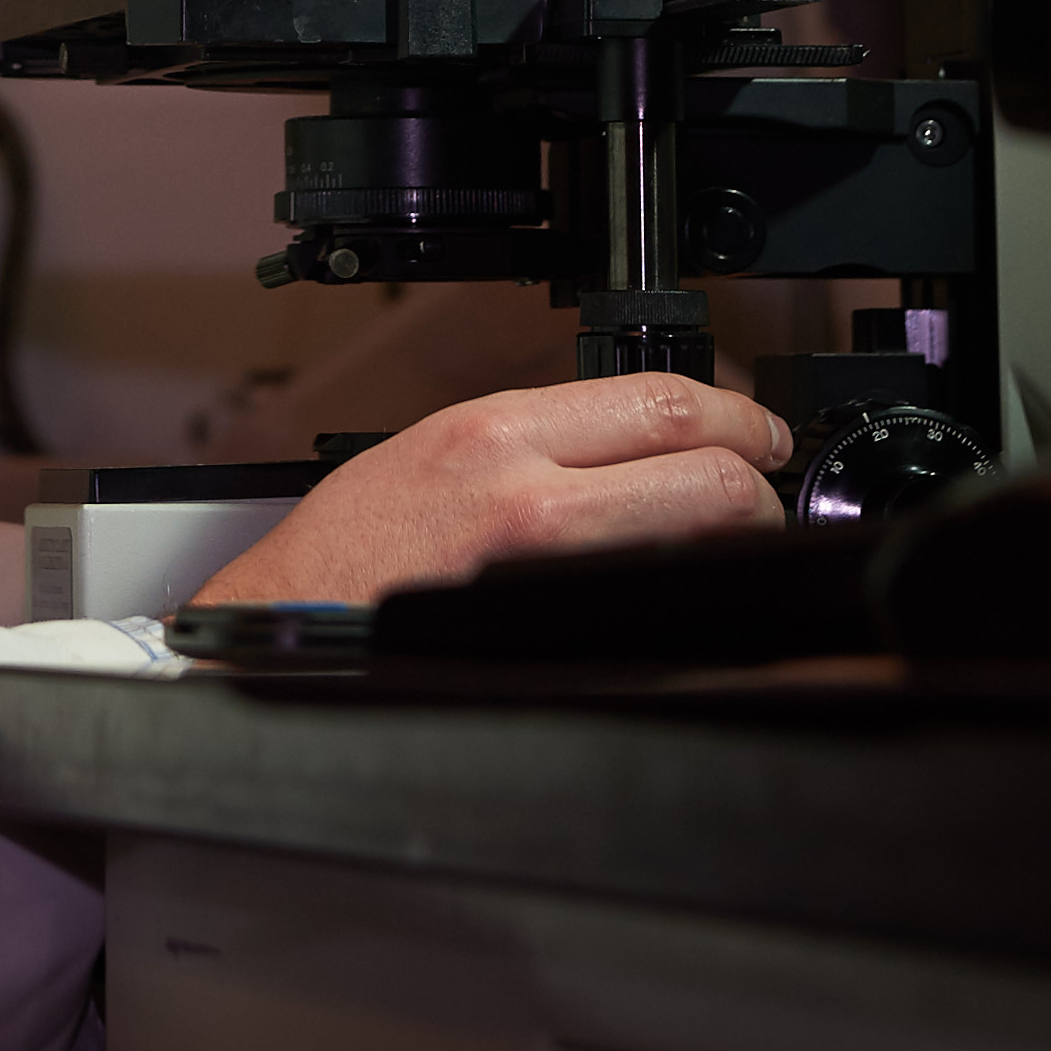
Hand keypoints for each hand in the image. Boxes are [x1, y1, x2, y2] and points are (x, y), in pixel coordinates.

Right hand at [184, 371, 792, 607]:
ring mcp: (543, 580)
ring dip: (727, 548)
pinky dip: (680, 611)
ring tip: (715, 545)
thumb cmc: (356, 545)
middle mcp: (527, 499)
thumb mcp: (441, 445)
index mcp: (497, 434)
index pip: (662, 402)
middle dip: (755, 490)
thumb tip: (646, 436)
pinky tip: (665, 602)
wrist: (292, 624)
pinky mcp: (552, 647)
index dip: (737, 416)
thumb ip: (544, 434)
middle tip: (757, 493)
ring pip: (696, 551)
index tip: (755, 429)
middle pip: (708, 480)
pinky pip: (651, 621)